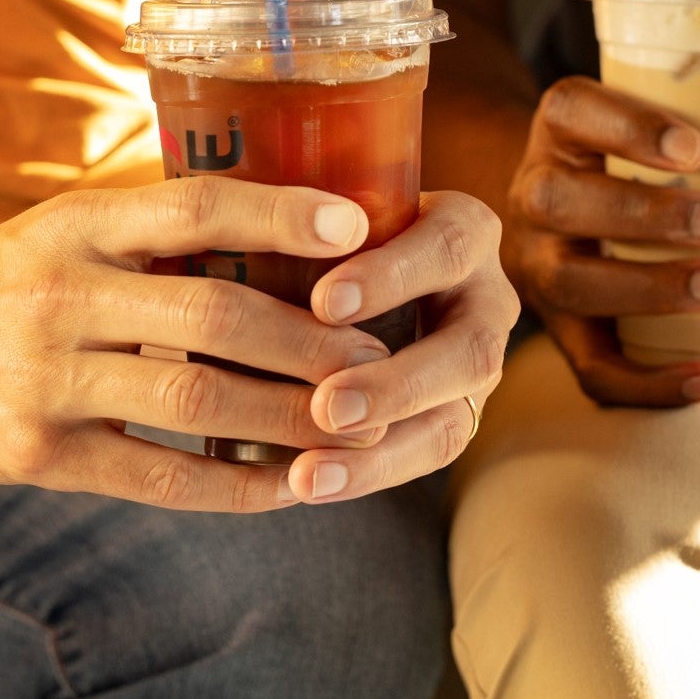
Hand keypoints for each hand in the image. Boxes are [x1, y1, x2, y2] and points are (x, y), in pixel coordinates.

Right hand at [0, 177, 422, 512]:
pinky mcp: (38, 457)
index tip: (357, 227)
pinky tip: (289, 486)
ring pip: (196, 404)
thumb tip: (294, 222)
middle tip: (378, 357)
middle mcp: (60, 295)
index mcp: (78, 224)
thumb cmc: (11, 278)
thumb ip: (161, 229)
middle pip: (213, 316)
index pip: (193, 207)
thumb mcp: (70, 227)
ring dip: (290, 420)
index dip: (279, 214)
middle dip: (310, 342)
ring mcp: (46, 381)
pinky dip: (234, 488)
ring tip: (355, 424)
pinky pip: (158, 479)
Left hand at [282, 190, 518, 503]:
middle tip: (326, 406)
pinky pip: (423, 456)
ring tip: (309, 474)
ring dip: (380, 451)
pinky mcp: (454, 416)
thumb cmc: (325, 228)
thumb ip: (295, 228)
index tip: (323, 302)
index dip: (391, 276)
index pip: (445, 247)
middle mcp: (485, 299)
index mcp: (462, 228)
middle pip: (469, 350)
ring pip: (453, 420)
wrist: (351, 270)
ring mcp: (476, 366)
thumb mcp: (322, 213)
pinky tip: (305, 484)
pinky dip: (365, 473)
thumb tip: (214, 239)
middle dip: (396, 385)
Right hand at [501, 76, 699, 409]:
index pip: (568, 109)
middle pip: (558, 199)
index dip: (623, 124)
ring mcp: (538, 265)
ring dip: (646, 288)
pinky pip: (589, 366)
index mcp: (565, 131)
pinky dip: (650, 381)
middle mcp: (534, 193)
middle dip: (642, 213)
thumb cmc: (644, 171)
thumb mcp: (683, 138)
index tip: (693, 145)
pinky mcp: (559, 330)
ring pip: (569, 281)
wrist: (567, 221)